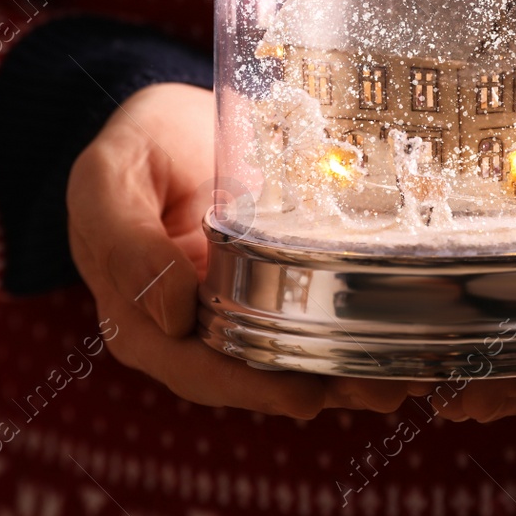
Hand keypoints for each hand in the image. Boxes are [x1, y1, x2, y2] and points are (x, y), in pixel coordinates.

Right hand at [67, 82, 413, 417]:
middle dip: (321, 386)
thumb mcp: (109, 180)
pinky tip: (400, 339)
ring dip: (349, 373)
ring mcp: (237, 314)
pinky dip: (354, 336)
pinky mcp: (276, 291)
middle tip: (383, 387)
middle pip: (256, 378)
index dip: (251, 388)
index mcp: (141, 322)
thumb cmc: (135, 149)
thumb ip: (125, 241)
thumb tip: (172, 317)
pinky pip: (313, 323)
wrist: (174, 122)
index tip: (305, 393)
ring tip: (406, 375)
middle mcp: (191, 332)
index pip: (197, 371)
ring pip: (292, 360)